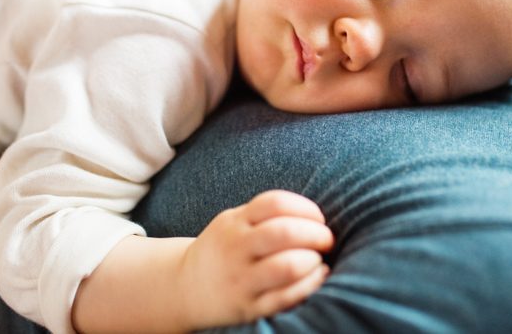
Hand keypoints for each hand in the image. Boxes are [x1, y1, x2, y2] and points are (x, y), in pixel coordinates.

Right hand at [178, 190, 333, 328]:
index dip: (306, 208)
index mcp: (234, 222)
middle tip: (327, 240)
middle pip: (283, 233)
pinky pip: (285, 297)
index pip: (275, 203)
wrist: (184, 287)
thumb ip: (267, 215)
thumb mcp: (234, 223)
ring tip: (319, 260)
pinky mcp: (248, 308)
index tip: (318, 219)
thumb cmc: (224, 249)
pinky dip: (310, 285)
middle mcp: (235, 249)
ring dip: (313, 261)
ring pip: (286, 267)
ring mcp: (240, 280)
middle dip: (316, 234)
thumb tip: (317, 216)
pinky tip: (318, 277)